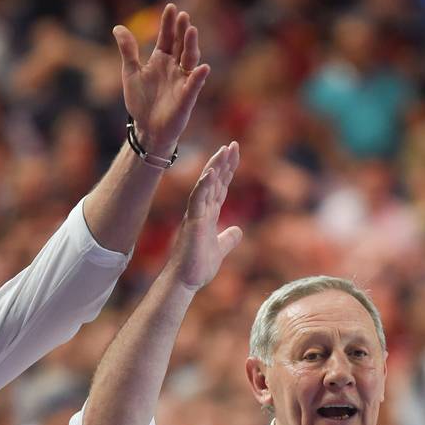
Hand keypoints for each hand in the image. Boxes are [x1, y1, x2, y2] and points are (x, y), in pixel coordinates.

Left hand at [113, 4, 209, 155]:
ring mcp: (182, 81)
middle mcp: (174, 68)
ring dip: (191, 46)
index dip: (168, 24)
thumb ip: (128, 50)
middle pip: (180, 45)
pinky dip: (199, 77)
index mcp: (160, 60)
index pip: (167, 37)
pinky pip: (194, 85)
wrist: (146, 129)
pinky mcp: (187, 98)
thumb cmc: (140, 102)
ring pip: (189, 60)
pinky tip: (202, 67)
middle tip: (183, 15)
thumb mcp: (130, 73)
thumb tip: (118, 27)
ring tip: (192, 31)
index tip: (171, 7)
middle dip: (182, 30)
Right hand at [169, 142, 242, 290]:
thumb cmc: (199, 265)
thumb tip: (238, 230)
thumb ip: (228, 238)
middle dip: (225, 162)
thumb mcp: (221, 249)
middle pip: (215, 180)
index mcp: (209, 214)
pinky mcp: (193, 221)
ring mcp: (196, 214)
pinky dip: (204, 185)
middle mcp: (202, 210)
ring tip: (225, 150)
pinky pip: (198, 199)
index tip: (235, 154)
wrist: (187, 280)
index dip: (228, 170)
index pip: (221, 187)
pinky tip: (211, 172)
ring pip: (206, 184)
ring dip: (215, 167)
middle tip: (234, 145)